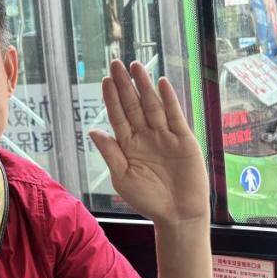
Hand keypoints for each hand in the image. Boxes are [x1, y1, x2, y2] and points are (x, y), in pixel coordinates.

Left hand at [89, 60, 208, 225]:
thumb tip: (93, 131)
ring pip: (152, 106)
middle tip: (116, 63)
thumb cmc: (147, 200)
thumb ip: (110, 153)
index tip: (105, 80)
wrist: (178, 214)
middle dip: (125, 85)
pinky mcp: (183, 139)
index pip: (118, 116)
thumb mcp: (123, 178)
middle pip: (133, 105)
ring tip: (136, 66)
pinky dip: (169, 100)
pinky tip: (161, 83)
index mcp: (129, 145)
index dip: (112, 98)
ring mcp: (165, 136)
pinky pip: (175, 116)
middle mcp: (146, 136)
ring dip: (144, 86)